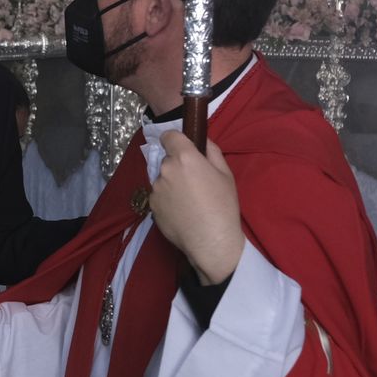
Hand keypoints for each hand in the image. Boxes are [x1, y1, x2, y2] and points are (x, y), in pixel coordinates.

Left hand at [149, 132, 243, 284]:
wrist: (211, 241)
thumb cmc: (223, 206)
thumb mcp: (225, 174)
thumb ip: (211, 151)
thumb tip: (201, 140)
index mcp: (184, 157)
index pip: (169, 136)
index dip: (176, 140)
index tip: (183, 148)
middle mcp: (166, 169)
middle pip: (168, 160)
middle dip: (178, 166)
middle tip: (195, 183)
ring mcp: (156, 188)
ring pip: (163, 178)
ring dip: (172, 184)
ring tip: (189, 201)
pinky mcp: (151, 206)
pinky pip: (159, 196)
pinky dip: (167, 200)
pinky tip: (182, 212)